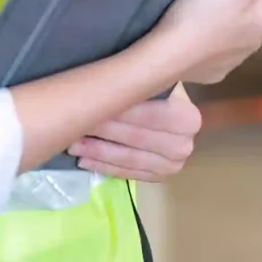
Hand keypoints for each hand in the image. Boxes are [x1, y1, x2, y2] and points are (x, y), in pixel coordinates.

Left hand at [73, 85, 202, 180]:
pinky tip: (85, 161)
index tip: (89, 104)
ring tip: (74, 145)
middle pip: (136, 138)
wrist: (172, 118)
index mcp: (187, 119)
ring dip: (98, 153)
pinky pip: (127, 174)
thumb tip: (106, 83)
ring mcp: (172, 165)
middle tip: (75, 124)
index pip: (147, 115)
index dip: (117, 110)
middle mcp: (184, 145)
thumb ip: (140, 88)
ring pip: (129, 159)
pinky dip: (104, 167)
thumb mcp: (156, 85)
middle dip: (103, 131)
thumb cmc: (159, 95)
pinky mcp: (158, 178)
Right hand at [149, 0, 261, 84]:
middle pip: (246, 14)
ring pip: (229, 34)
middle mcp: (256, 44)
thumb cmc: (207, 13)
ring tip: (194, 15)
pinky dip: (204, 44)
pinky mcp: (213, 74)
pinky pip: (212, 53)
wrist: (170, 53)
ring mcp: (234, 62)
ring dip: (218, 25)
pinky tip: (191, 37)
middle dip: (231, 5)